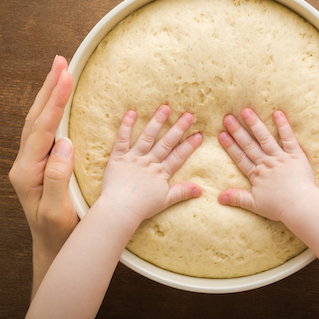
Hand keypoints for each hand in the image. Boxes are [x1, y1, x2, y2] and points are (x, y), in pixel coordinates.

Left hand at [9, 56, 78, 295]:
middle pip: (35, 118)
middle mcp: (25, 163)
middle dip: (48, 88)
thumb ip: (58, 178)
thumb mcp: (59, 211)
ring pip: (37, 121)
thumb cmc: (60, 233)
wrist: (53, 247)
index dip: (54, 101)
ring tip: (60, 70)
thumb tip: (64, 142)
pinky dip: (52, 109)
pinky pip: (45, 130)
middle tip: (61, 61)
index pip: (42, 129)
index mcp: (28, 172)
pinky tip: (59, 98)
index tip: (66, 76)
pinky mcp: (40, 162)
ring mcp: (31, 162)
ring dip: (48, 94)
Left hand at [98, 105, 202, 221]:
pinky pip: (122, 139)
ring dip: (156, 122)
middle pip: (165, 143)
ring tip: (165, 108)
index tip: (200, 134)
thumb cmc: (142, 207)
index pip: (178, 156)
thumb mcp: (165, 200)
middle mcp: (149, 162)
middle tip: (189, 115)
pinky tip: (131, 112)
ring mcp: (134, 158)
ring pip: (147, 137)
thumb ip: (182, 192)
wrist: (120, 210)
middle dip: (178, 128)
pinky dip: (126, 126)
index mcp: (160, 172)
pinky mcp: (118, 157)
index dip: (189, 145)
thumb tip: (200, 190)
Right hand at [217, 108, 318, 221]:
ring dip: (255, 124)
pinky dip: (283, 126)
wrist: (300, 206)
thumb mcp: (254, 205)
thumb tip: (219, 197)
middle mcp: (266, 163)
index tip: (221, 134)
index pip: (240, 157)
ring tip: (246, 111)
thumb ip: (237, 198)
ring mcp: (280, 157)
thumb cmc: (279, 207)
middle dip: (237, 131)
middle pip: (249, 144)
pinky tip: (278, 113)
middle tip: (227, 117)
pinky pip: (288, 138)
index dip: (230, 146)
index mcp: (256, 174)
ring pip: (265, 138)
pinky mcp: (295, 155)